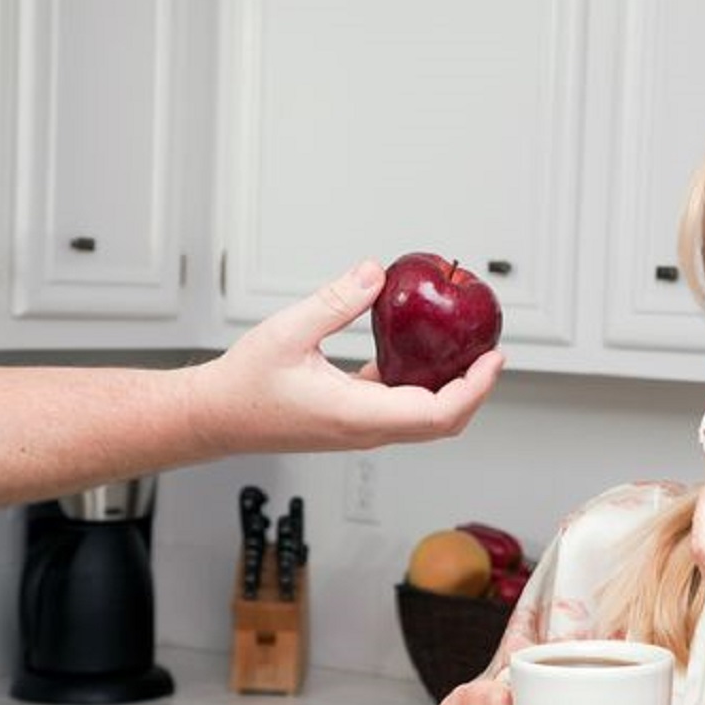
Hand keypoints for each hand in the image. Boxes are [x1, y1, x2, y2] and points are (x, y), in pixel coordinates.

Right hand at [188, 260, 504, 453]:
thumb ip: (336, 301)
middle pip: (442, 422)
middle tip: (491, 355)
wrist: (213, 417)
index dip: (473, 389)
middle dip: (474, 390)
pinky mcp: (353, 421)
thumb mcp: (288, 332)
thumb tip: (374, 274)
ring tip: (468, 354)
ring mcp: (361, 429)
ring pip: (425, 419)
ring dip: (453, 390)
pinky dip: (425, 386)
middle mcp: (365, 430)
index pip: (436, 413)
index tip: (491, 360)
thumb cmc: (242, 387)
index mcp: (356, 415)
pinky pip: (403, 408)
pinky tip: (423, 354)